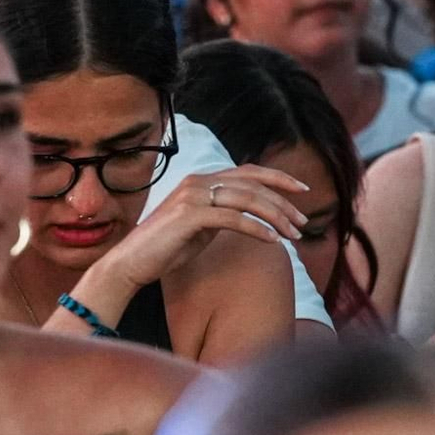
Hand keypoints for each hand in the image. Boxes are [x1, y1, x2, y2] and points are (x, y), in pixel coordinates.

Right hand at [97, 165, 308, 291]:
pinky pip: (233, 218)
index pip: (248, 171)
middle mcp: (198, 181)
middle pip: (253, 184)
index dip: (278, 177)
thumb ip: (223, 213)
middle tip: (303, 221)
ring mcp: (193, 196)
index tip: (302, 190)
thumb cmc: (166, 248)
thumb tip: (252, 215)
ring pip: (247, 199)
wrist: (131, 263)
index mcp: (202, 180)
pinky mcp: (190, 215)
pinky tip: (273, 241)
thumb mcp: (201, 226)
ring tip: (294, 235)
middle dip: (283, 202)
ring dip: (276, 217)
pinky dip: (257, 229)